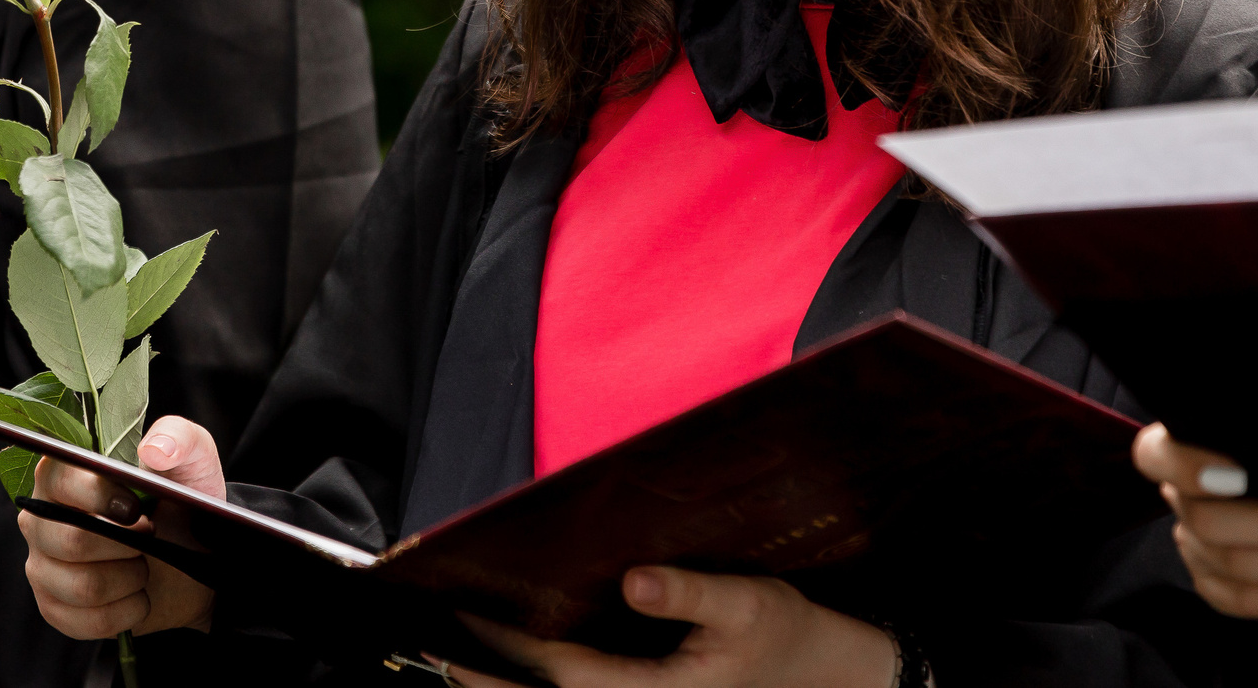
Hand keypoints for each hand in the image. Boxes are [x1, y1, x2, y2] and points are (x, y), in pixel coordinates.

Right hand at [20, 414, 222, 639]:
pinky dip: (127, 612)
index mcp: (65, 472)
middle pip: (71, 540)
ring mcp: (42, 565)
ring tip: (144, 565)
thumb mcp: (192, 462)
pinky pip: (86, 621)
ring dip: (130, 579)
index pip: (59, 479)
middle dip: (126, 544)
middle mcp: (41, 517)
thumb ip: (180, 438)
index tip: (135, 506)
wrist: (191, 559)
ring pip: (83, 586)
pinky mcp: (54, 606)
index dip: (99, 496)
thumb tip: (153, 450)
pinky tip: (137, 595)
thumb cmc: (180, 502)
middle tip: (149, 535)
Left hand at [443, 565, 897, 687]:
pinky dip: (543, 684)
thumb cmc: (784, 637)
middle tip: (436, 652)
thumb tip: (635, 581)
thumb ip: (691, 593)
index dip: (509, 652)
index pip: (564, 676)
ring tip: (459, 658)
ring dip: (510, 687)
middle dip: (489, 682)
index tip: (463, 624)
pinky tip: (519, 665)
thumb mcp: (748, 605)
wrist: (822, 675)